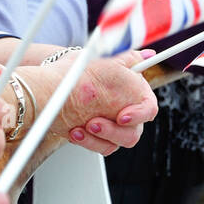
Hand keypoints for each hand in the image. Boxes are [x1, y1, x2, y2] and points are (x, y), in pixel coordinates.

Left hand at [17, 49, 158, 156]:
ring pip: (119, 142)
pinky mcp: (100, 138)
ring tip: (82, 127)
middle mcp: (127, 111)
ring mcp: (113, 125)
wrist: (54, 83)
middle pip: (134, 132)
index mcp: (134, 92)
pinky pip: (103, 148)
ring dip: (100, 137)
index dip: (138, 114)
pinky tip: (75, 132)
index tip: (122, 116)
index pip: (148, 108)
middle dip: (113, 130)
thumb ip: (131, 58)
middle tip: (94, 123)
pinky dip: (89, 142)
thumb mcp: (107, 58)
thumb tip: (149, 55)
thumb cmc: (80, 69)